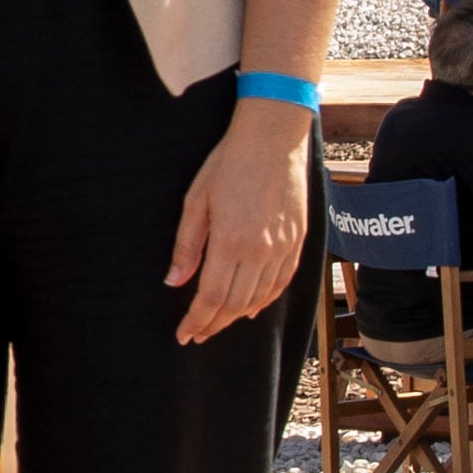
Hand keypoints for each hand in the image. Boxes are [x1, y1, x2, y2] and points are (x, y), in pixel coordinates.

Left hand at [167, 91, 316, 346]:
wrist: (274, 137)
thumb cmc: (229, 163)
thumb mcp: (196, 200)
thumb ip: (187, 245)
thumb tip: (174, 281)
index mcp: (231, 241)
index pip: (211, 297)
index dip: (196, 320)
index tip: (184, 334)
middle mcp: (260, 251)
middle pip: (235, 304)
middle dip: (213, 324)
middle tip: (197, 335)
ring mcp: (283, 247)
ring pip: (260, 298)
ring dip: (237, 316)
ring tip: (218, 324)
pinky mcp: (298, 241)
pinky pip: (282, 282)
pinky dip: (266, 300)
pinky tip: (252, 308)